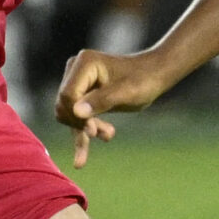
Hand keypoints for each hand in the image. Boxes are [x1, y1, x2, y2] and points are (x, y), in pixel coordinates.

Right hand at [56, 48, 177, 165]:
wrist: (153, 75)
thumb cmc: (143, 80)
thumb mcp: (126, 93)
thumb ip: (101, 101)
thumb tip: (76, 112)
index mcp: (84, 63)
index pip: (68, 96)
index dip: (77, 117)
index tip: (93, 131)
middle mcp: (75, 70)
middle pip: (64, 106)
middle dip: (82, 125)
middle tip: (106, 134)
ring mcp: (76, 81)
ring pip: (68, 114)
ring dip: (85, 130)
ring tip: (108, 135)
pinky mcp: (81, 93)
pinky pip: (75, 117)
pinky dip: (82, 133)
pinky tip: (85, 154)